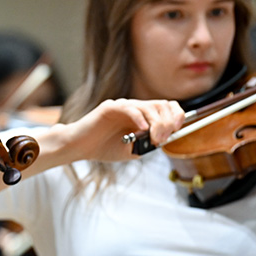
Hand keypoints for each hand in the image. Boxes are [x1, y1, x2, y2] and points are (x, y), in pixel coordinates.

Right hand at [53, 98, 184, 163]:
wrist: (79, 147)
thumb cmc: (102, 148)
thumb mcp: (132, 150)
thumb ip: (147, 144)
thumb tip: (164, 140)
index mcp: (141, 117)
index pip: (166, 107)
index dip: (176, 116)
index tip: (176, 130)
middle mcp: (133, 108)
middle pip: (161, 105)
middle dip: (168, 122)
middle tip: (162, 139)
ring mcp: (122, 106)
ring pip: (148, 106)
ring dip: (157, 123)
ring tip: (154, 138)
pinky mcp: (109, 107)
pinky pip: (129, 108)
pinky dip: (139, 118)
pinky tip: (142, 129)